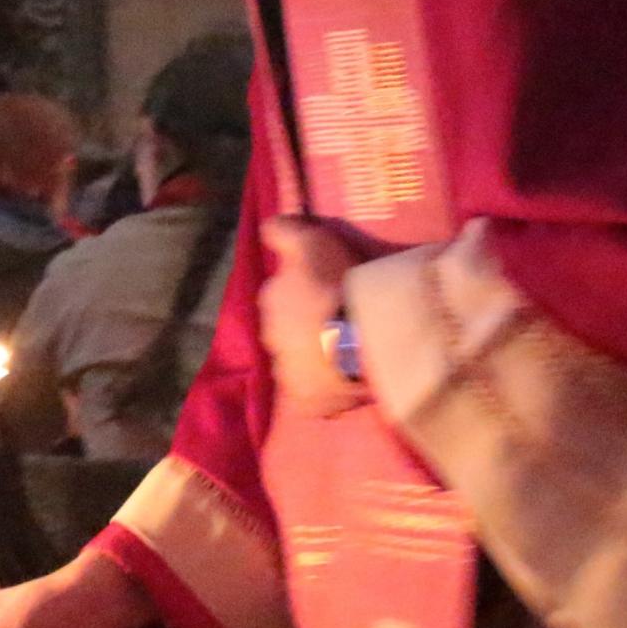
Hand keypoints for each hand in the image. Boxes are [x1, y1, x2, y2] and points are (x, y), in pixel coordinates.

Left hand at [260, 215, 370, 416]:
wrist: (358, 338)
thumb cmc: (333, 286)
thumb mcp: (308, 242)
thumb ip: (284, 232)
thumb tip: (268, 225)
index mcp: (270, 301)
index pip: (281, 294)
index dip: (305, 291)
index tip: (328, 290)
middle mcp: (270, 339)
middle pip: (289, 330)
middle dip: (306, 326)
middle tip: (339, 321)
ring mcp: (287, 373)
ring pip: (301, 363)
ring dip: (317, 358)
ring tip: (348, 353)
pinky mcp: (307, 403)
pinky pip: (314, 397)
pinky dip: (326, 390)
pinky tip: (346, 382)